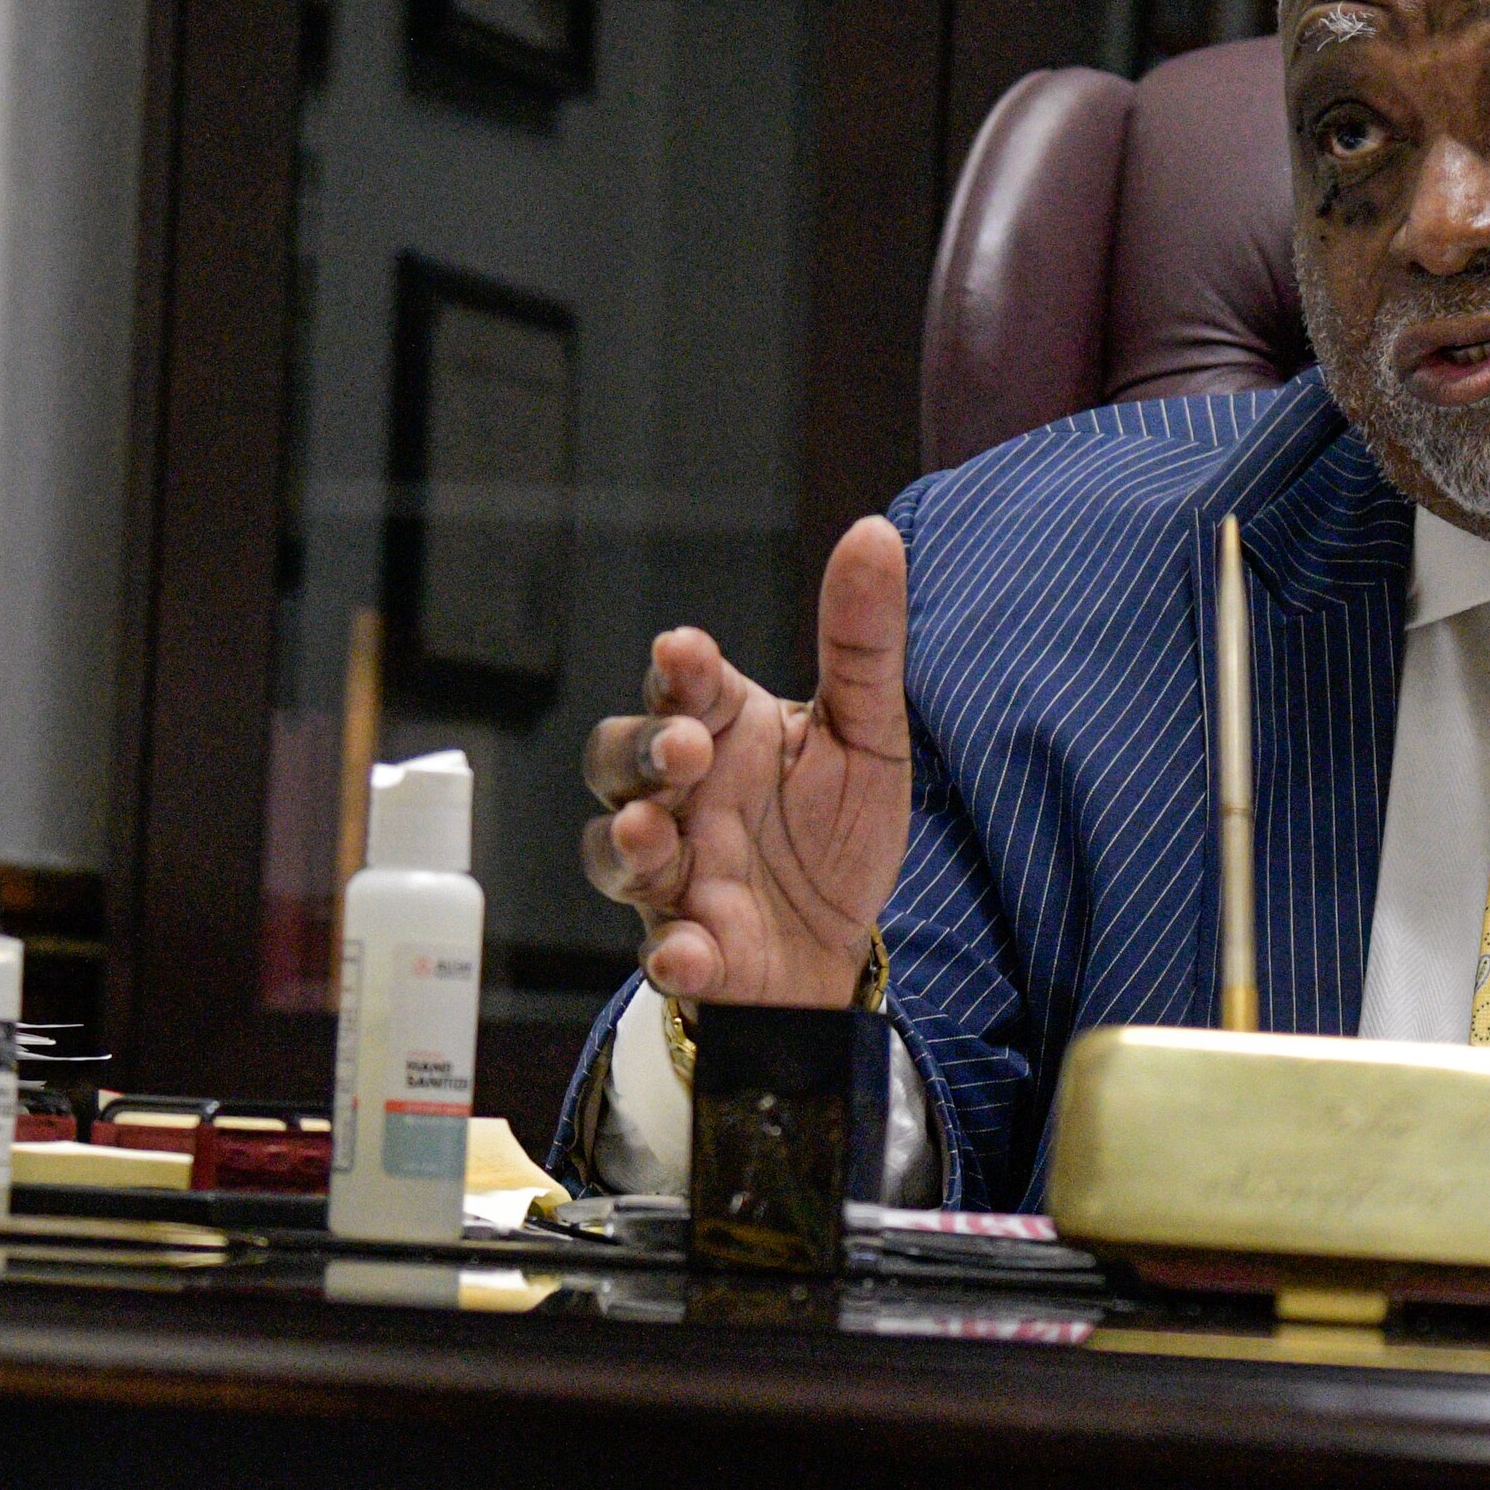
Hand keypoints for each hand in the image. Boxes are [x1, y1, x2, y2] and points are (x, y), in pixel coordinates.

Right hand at [579, 515, 911, 1008]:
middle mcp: (682, 799)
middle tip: (685, 747)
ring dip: (627, 843)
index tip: (683, 652)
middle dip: (642, 749)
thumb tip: (876, 535)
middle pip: (619, 759)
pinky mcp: (689, 951)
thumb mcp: (869, 733)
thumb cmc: (834, 833)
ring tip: (654, 834)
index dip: (676, 670)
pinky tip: (688, 952)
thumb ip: (864, 643)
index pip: (682, 687)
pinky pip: (662, 953)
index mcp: (724, 731)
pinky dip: (671, 954)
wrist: (841, 947)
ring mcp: (673, 876)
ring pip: (613, 853)